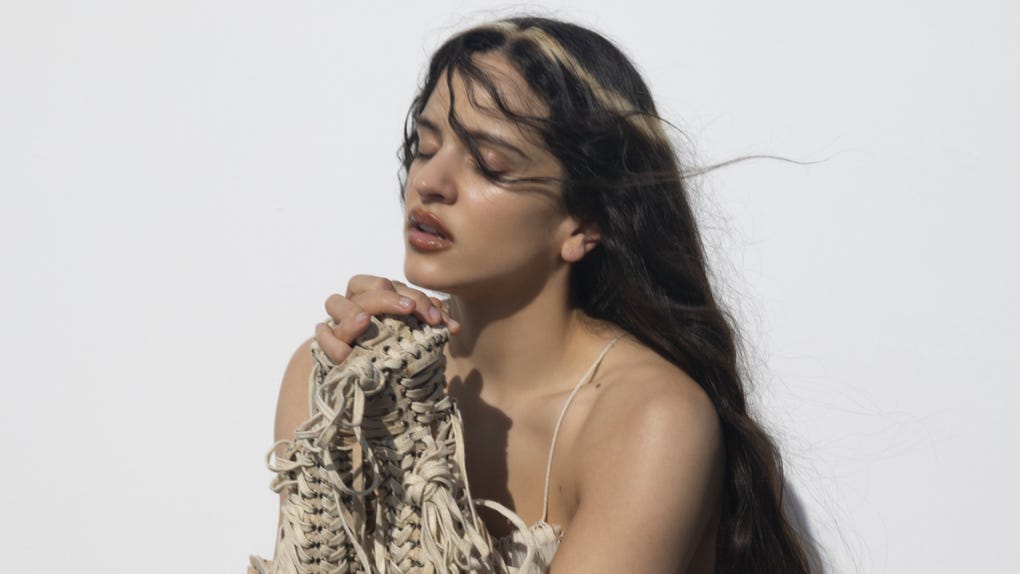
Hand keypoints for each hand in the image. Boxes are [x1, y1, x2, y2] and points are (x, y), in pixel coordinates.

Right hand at [314, 274, 459, 363]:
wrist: (376, 375)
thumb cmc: (398, 344)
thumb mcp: (418, 330)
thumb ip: (431, 322)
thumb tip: (452, 326)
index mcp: (374, 292)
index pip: (391, 284)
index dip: (415, 298)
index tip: (435, 319)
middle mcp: (353, 301)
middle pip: (363, 285)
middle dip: (388, 298)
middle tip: (409, 311)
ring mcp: (338, 321)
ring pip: (334, 302)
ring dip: (351, 311)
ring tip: (366, 322)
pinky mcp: (328, 343)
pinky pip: (322, 337)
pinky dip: (330, 340)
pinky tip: (346, 352)